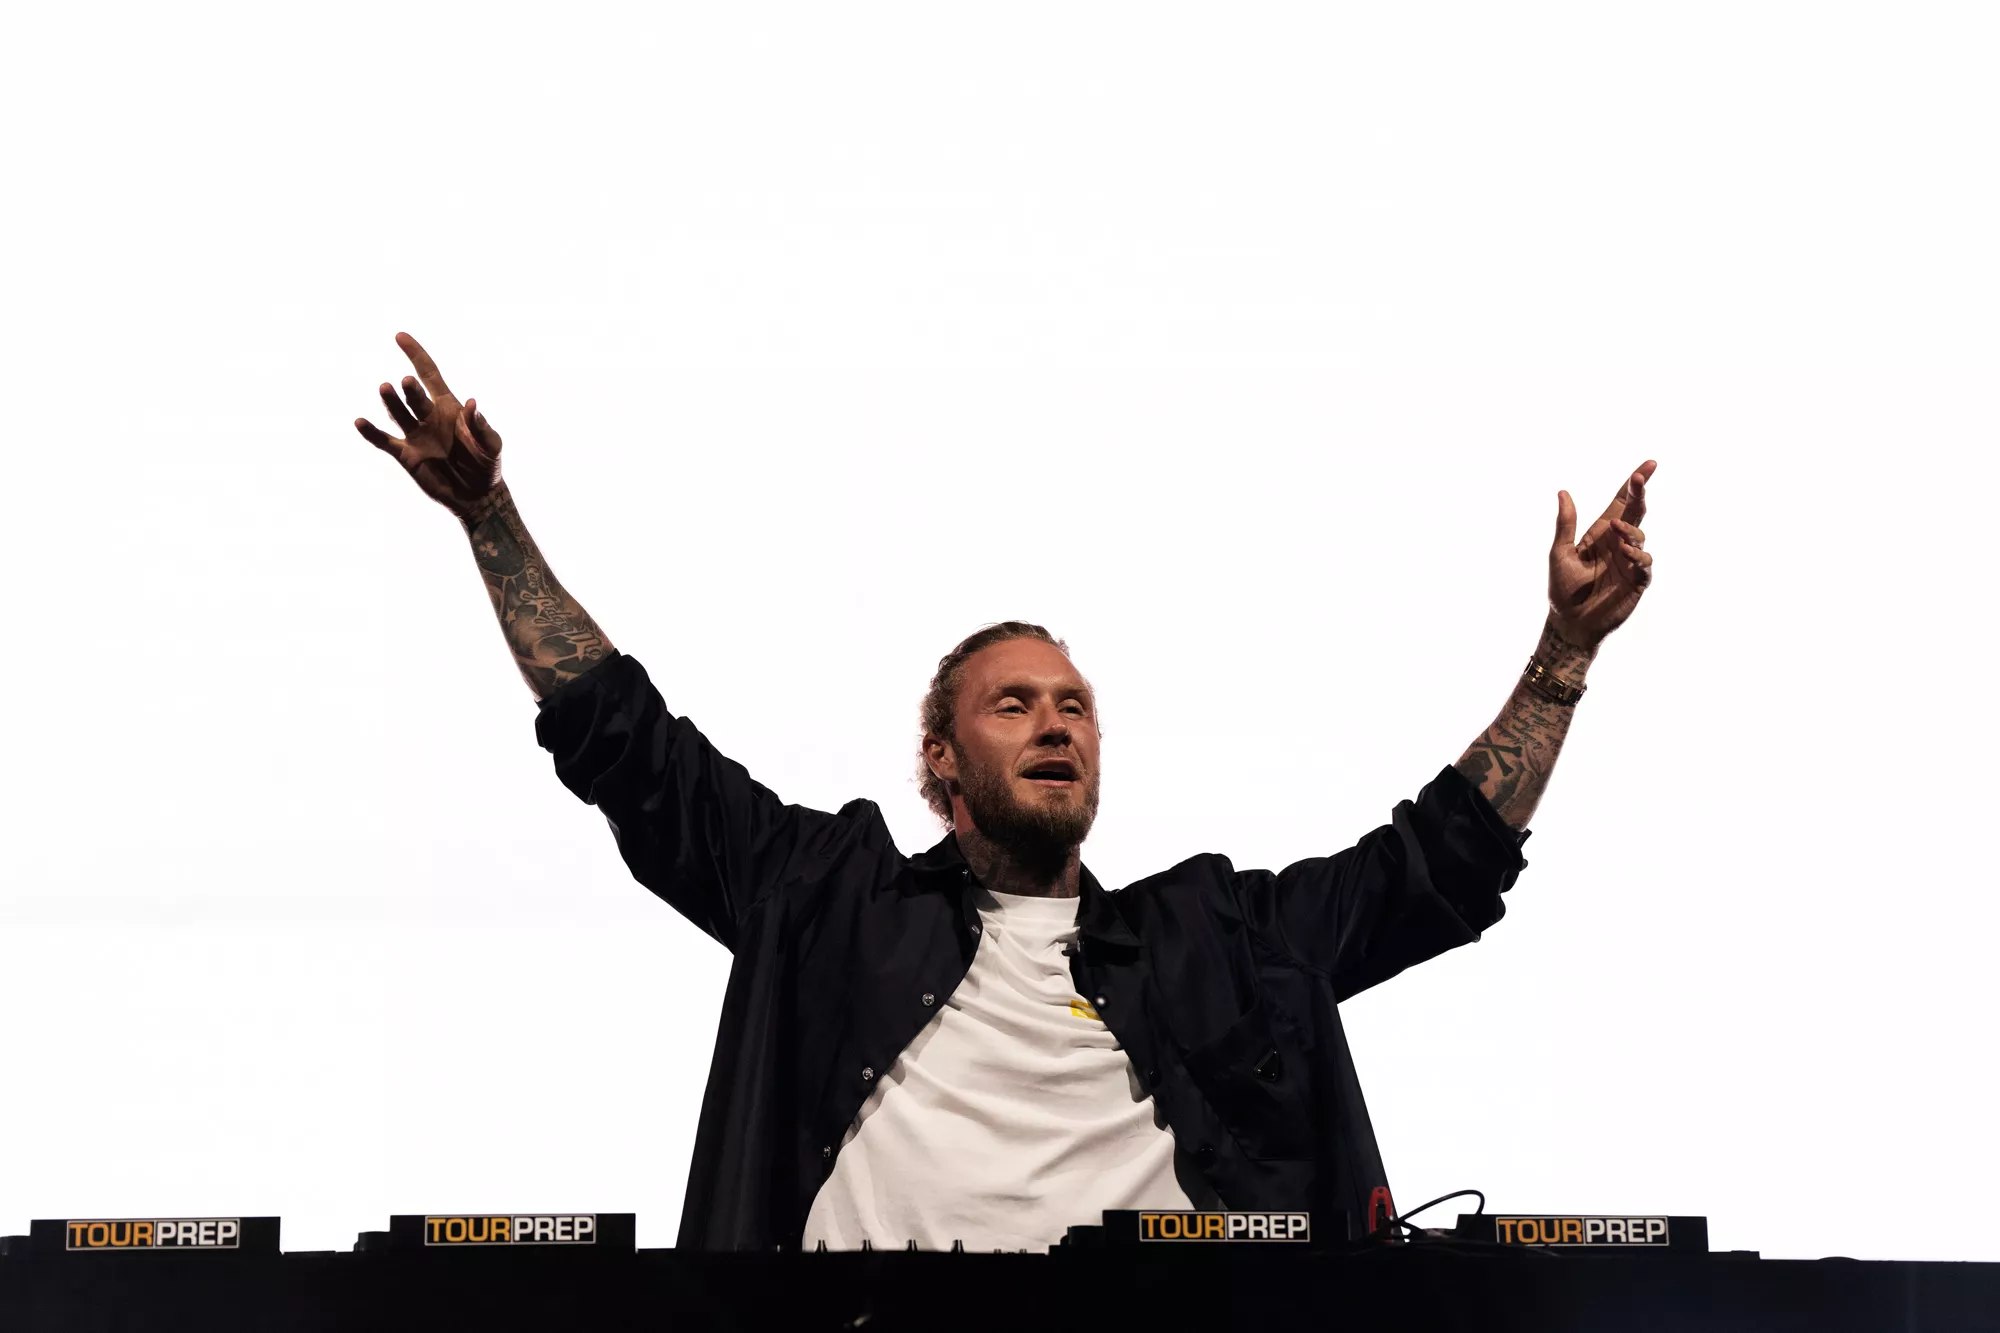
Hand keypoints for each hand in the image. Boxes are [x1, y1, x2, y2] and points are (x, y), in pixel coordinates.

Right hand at [354, 332, 504, 520]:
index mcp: (449, 408)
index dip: (416, 355)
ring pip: (398, 413)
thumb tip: (470, 403)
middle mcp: (428, 417)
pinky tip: (360, 421)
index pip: (429, 374)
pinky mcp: (406, 455)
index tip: (400, 337)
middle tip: (406, 382)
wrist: (477, 496)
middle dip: (410, 389)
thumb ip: (481, 426)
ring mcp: (416, 435)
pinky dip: (371, 433)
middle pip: (415, 396)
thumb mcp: (492, 445)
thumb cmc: (487, 466)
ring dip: (391, 402)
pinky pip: (384, 441)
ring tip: (386, 388)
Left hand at [1549, 460, 1655, 647]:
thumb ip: (1565, 525)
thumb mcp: (1560, 553)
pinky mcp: (1636, 581)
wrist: (1571, 623)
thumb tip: (1563, 492)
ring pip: (1640, 537)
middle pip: (1635, 513)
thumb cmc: (1564, 589)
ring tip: (1616, 530)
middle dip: (1640, 495)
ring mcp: (1629, 561)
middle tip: (1641, 478)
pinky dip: (1637, 555)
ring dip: (1630, 530)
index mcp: (1600, 534)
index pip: (1621, 503)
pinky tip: (1625, 551)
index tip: (1648, 466)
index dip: (1634, 485)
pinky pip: (1644, 563)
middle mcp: (1618, 544)